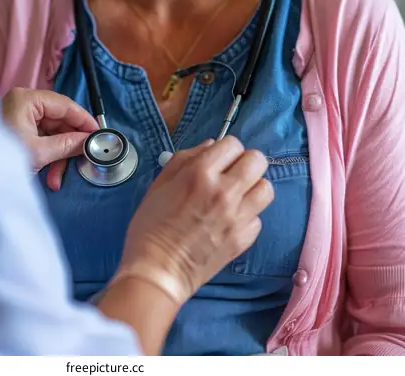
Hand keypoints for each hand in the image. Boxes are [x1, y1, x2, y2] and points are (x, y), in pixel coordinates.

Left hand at [1, 88, 97, 186]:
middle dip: (68, 145)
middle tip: (83, 159)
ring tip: (57, 178)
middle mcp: (23, 104)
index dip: (84, 121)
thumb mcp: (39, 152)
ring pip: (51, 134)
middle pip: (59, 121)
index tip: (99, 134)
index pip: (65, 105)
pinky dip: (48, 158)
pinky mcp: (17, 132)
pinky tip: (49, 177)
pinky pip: (41, 141)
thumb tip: (89, 141)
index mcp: (26, 99)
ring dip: (58, 158)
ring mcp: (19, 118)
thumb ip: (67, 145)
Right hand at [115, 136, 272, 304]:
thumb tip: (210, 146)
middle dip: (244, 163)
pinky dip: (246, 216)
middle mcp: (225, 191)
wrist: (159, 271)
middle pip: (257, 161)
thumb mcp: (158, 185)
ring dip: (252, 188)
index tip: (216, 161)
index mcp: (200, 174)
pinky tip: (229, 222)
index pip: (233, 144)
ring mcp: (239, 216)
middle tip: (230, 175)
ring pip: (266, 188)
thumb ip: (184, 160)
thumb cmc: (150, 227)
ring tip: (235, 197)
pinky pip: (258, 217)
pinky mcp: (245, 238)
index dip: (224, 150)